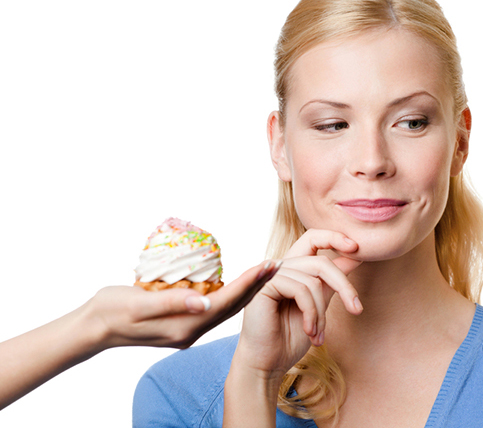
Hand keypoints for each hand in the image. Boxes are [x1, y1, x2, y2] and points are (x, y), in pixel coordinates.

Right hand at [92, 261, 280, 349]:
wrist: (93, 328)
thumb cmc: (111, 311)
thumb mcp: (138, 305)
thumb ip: (172, 303)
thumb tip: (204, 302)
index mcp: (185, 326)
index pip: (227, 301)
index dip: (250, 282)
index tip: (270, 264)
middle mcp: (192, 330)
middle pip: (233, 305)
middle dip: (256, 284)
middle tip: (278, 263)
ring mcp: (187, 329)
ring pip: (226, 307)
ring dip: (246, 288)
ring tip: (264, 271)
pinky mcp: (181, 323)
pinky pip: (214, 307)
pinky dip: (229, 293)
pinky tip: (236, 282)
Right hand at [233, 229, 362, 382]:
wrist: (268, 364)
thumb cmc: (290, 338)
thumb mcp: (319, 305)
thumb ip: (331, 281)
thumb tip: (355, 257)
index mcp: (293, 267)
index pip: (314, 237)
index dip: (335, 237)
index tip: (357, 248)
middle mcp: (280, 267)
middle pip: (321, 261)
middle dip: (343, 286)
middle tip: (357, 309)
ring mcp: (270, 275)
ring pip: (313, 279)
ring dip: (321, 312)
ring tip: (319, 334)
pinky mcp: (264, 287)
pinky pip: (300, 290)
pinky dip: (311, 313)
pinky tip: (309, 331)